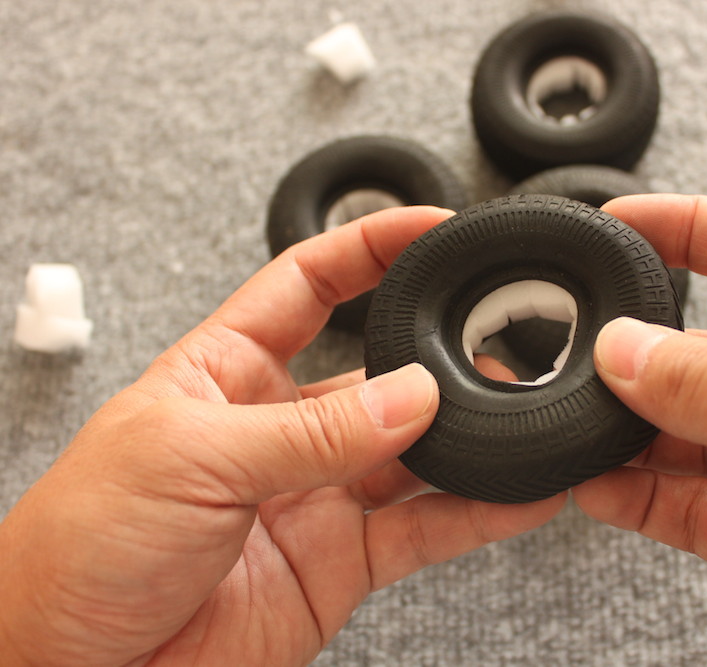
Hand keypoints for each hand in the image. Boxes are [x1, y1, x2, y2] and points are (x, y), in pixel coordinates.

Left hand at [0, 206, 564, 665]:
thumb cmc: (80, 548)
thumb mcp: (188, 459)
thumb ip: (311, 432)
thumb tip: (410, 395)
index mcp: (226, 372)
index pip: (310, 284)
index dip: (371, 248)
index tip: (432, 229)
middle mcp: (279, 427)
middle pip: (379, 372)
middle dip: (439, 357)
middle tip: (494, 348)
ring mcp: (316, 494)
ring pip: (414, 454)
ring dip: (470, 439)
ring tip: (520, 421)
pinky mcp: (340, 561)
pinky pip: (423, 529)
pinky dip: (476, 514)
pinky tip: (517, 497)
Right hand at [575, 194, 706, 666]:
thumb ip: (702, 377)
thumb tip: (624, 349)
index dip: (689, 226)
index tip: (623, 223)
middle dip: (647, 352)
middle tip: (583, 359)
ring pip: (696, 434)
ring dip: (633, 433)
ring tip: (579, 428)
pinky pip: (693, 505)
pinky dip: (641, 497)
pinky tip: (601, 487)